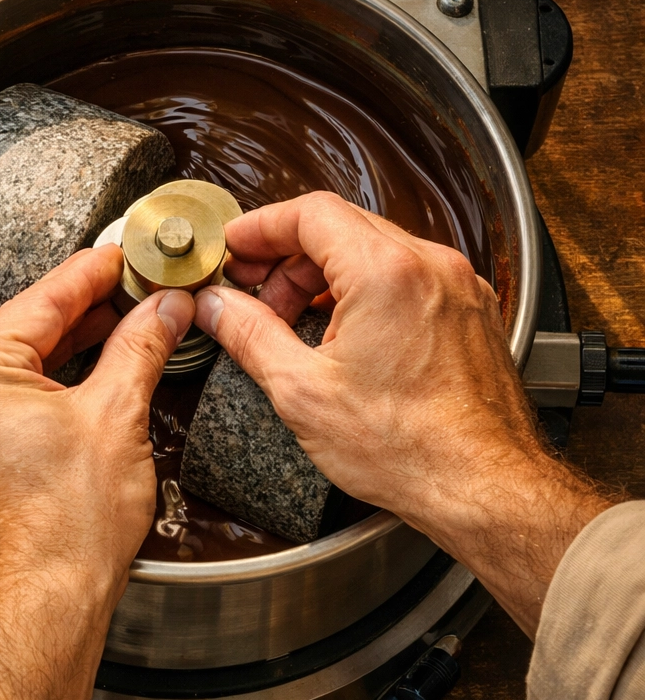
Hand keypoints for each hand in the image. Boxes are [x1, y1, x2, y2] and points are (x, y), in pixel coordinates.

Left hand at [0, 244, 193, 699]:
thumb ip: (138, 349)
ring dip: (62, 356)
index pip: (42, 301)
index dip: (94, 274)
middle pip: (21, 336)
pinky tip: (79, 391)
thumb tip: (161, 310)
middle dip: (82, 315)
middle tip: (133, 293)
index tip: (124, 256)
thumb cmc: (67, 530)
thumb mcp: (116, 417)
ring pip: (9, 376)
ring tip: (117, 336)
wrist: (43, 607)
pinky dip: (38, 396)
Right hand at [198, 191, 611, 634]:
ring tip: (292, 321)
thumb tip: (217, 306)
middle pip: (342, 227)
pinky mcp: (469, 312)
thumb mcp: (301, 390)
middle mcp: (431, 267)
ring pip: (375, 250)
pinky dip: (363, 289)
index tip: (234, 247)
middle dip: (287, 256)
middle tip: (252, 291)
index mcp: (386, 273)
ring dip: (323, 274)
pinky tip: (339, 332)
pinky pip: (407, 275)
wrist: (482, 486)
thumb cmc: (408, 448)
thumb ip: (248, 334)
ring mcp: (457, 287)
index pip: (311, 213)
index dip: (261, 226)